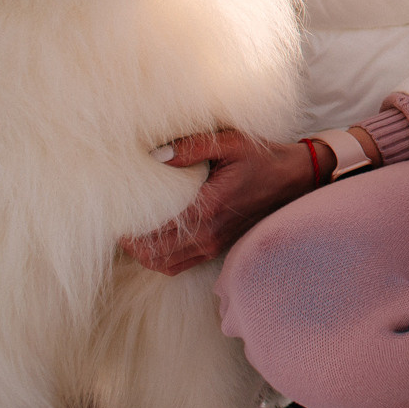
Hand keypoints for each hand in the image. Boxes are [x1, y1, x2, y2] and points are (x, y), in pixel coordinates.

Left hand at [121, 129, 326, 275]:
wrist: (293, 179)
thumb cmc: (261, 157)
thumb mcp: (230, 141)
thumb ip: (191, 146)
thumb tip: (155, 156)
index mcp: (208, 207)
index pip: (155, 230)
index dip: (129, 228)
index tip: (114, 213)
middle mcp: (208, 234)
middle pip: (153, 254)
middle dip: (130, 243)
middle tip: (115, 223)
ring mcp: (213, 245)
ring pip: (163, 265)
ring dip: (143, 254)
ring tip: (129, 233)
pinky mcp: (217, 248)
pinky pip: (178, 265)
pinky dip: (159, 259)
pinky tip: (151, 241)